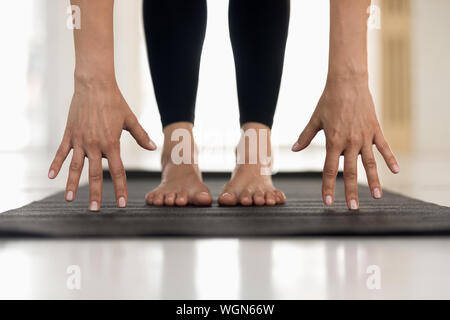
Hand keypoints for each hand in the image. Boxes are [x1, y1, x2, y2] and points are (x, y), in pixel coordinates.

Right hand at [48, 80, 155, 210]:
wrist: (94, 85)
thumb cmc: (114, 102)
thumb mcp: (130, 119)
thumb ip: (140, 135)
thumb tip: (153, 147)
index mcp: (111, 143)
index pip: (118, 171)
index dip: (120, 188)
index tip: (121, 203)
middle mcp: (95, 145)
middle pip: (95, 174)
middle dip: (95, 193)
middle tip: (94, 209)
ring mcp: (80, 140)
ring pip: (75, 166)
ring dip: (72, 184)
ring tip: (69, 199)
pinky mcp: (70, 134)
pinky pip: (62, 152)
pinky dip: (56, 164)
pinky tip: (52, 176)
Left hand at [292, 78, 398, 209]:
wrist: (347, 82)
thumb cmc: (329, 100)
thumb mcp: (315, 119)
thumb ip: (305, 137)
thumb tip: (294, 149)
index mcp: (333, 141)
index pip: (329, 170)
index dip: (328, 187)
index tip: (328, 202)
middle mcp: (350, 142)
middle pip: (350, 172)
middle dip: (351, 191)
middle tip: (353, 207)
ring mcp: (364, 137)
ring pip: (370, 163)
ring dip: (374, 181)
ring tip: (377, 197)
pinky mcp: (375, 130)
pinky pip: (384, 147)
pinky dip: (390, 159)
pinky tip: (396, 171)